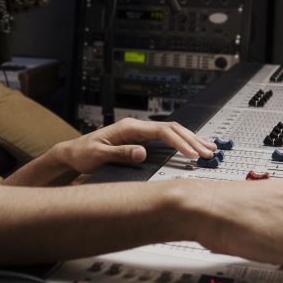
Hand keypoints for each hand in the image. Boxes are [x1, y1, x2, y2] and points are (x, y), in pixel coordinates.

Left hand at [55, 117, 216, 175]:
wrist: (74, 153)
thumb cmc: (84, 154)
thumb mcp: (99, 155)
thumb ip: (121, 153)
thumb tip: (142, 153)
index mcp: (129, 127)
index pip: (161, 131)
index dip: (179, 142)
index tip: (191, 154)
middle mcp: (136, 127)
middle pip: (171, 129)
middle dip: (191, 140)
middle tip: (208, 152)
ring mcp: (139, 133)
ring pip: (172, 132)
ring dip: (190, 139)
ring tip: (208, 148)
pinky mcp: (140, 140)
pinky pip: (166, 139)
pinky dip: (181, 143)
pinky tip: (192, 148)